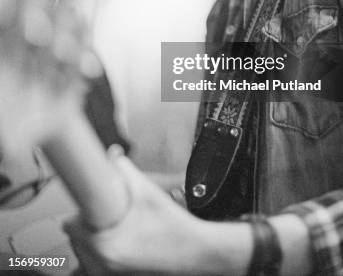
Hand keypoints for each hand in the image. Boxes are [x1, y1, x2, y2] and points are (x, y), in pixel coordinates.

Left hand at [64, 151, 210, 274]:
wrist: (196, 250)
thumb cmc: (174, 227)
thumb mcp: (148, 191)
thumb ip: (125, 170)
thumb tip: (112, 156)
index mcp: (105, 245)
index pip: (69, 226)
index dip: (79, 208)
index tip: (89, 201)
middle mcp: (104, 264)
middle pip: (76, 238)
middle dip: (89, 221)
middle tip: (108, 209)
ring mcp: (111, 274)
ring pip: (86, 252)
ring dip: (94, 237)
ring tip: (117, 224)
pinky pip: (99, 263)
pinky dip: (104, 250)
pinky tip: (122, 237)